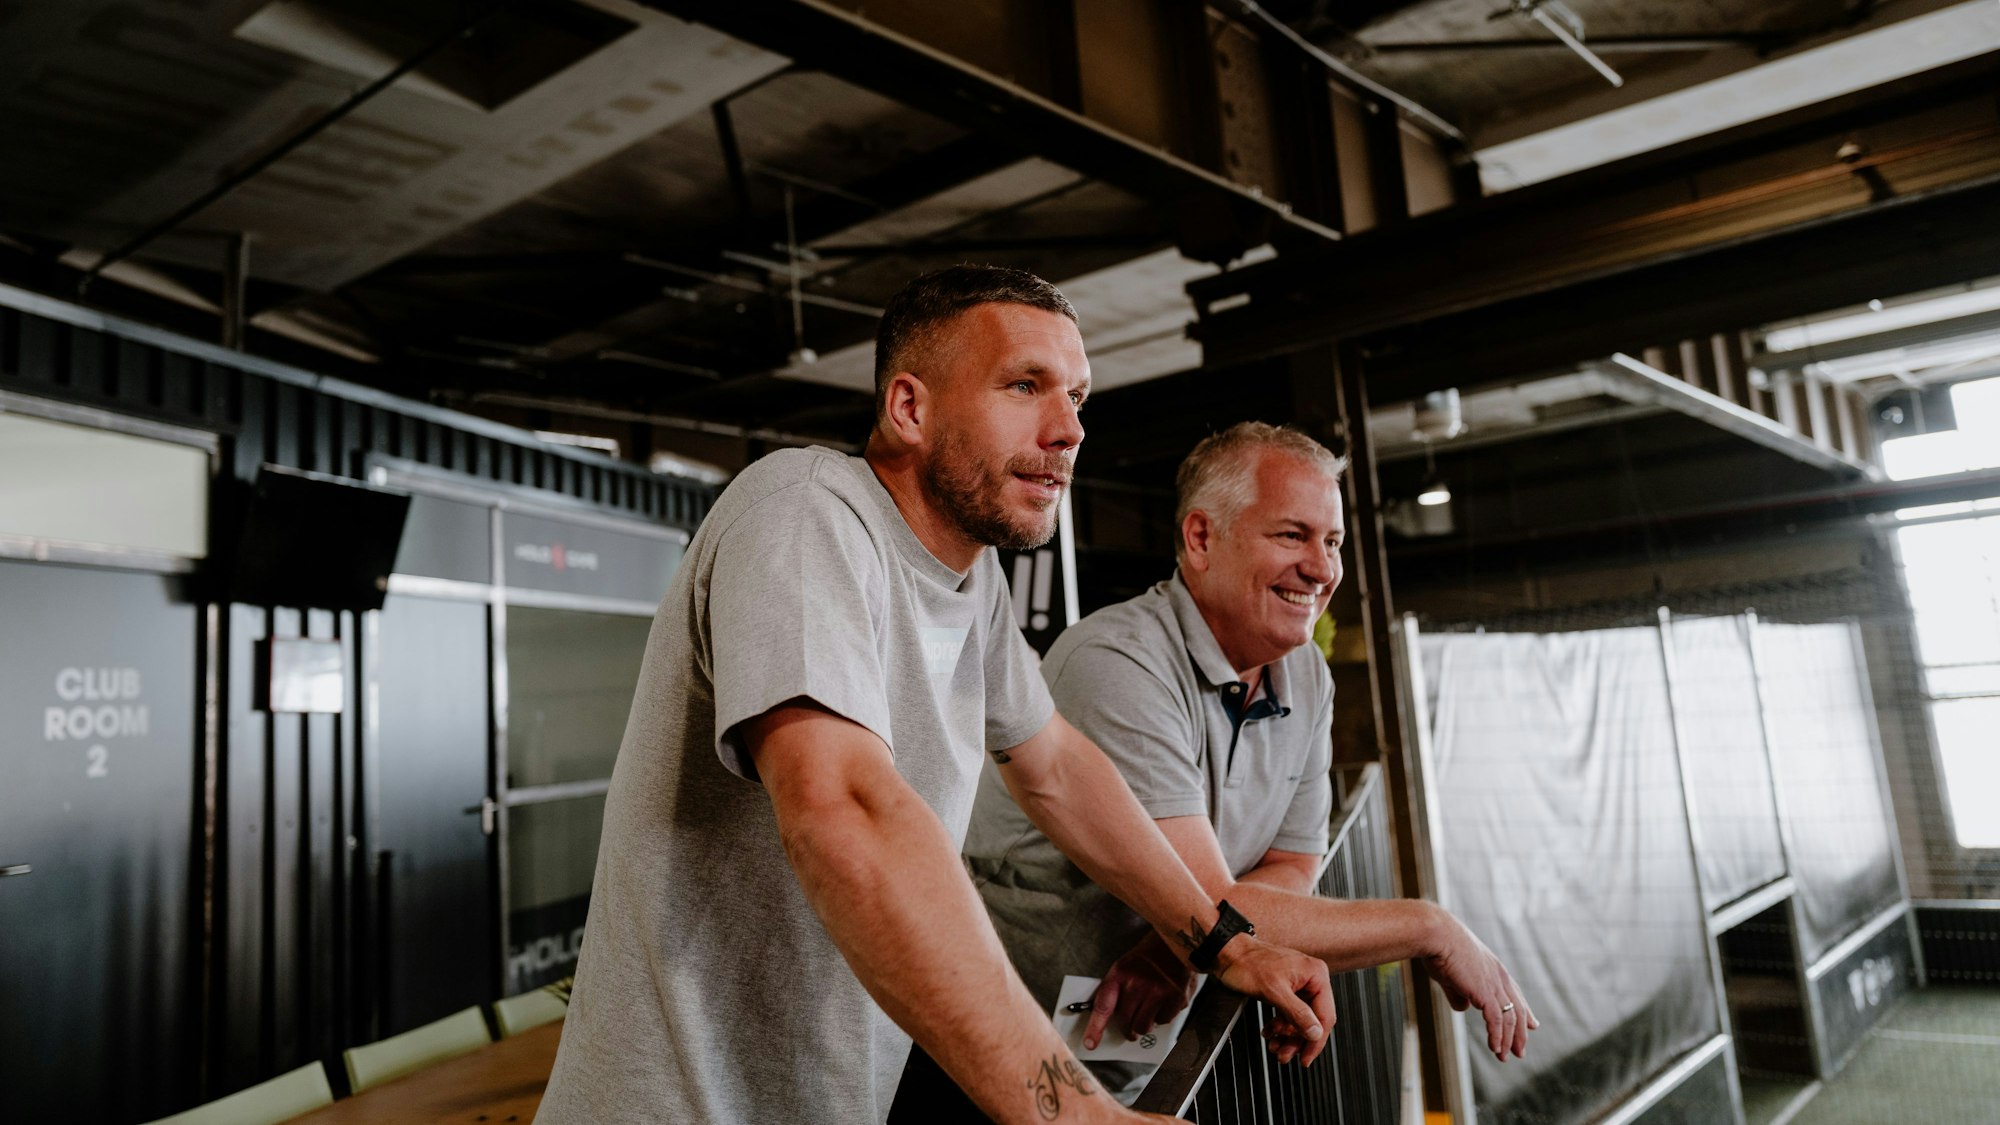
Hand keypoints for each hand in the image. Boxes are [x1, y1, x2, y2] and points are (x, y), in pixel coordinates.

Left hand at [1084, 934, 1198, 1049]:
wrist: (1177, 942)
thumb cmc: (1149, 956)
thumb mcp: (1125, 966)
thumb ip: (1117, 990)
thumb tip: (1108, 1018)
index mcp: (1119, 974)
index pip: (1103, 1006)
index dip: (1096, 1027)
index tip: (1090, 1044)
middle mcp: (1137, 984)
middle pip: (1126, 1022)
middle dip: (1127, 1029)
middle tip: (1130, 1030)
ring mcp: (1157, 992)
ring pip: (1144, 1026)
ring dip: (1145, 1025)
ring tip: (1148, 1013)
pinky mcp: (1175, 998)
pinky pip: (1164, 1021)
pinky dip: (1163, 1016)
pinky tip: (1164, 1002)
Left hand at [1210, 934, 1336, 1065]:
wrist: (1227, 953)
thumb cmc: (1248, 963)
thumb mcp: (1274, 992)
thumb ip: (1298, 1013)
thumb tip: (1315, 1033)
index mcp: (1316, 974)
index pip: (1325, 1015)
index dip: (1316, 1040)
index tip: (1306, 1058)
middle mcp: (1310, 978)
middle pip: (1312, 1019)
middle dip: (1297, 1040)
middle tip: (1285, 1057)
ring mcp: (1298, 983)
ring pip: (1299, 1019)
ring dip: (1288, 1036)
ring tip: (1275, 1048)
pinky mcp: (1285, 988)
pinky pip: (1289, 1013)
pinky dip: (1280, 1025)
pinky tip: (1270, 1033)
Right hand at [1421, 907, 1537, 1061]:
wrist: (1438, 935)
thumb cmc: (1439, 949)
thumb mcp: (1451, 974)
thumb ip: (1459, 992)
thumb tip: (1463, 1007)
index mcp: (1494, 968)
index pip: (1515, 994)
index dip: (1524, 1011)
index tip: (1532, 1025)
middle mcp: (1499, 977)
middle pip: (1518, 1009)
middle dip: (1520, 1033)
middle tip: (1519, 1051)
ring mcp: (1494, 985)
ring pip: (1510, 1019)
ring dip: (1508, 1040)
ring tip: (1504, 1057)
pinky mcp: (1486, 993)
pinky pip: (1497, 1021)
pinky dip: (1497, 1037)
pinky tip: (1495, 1048)